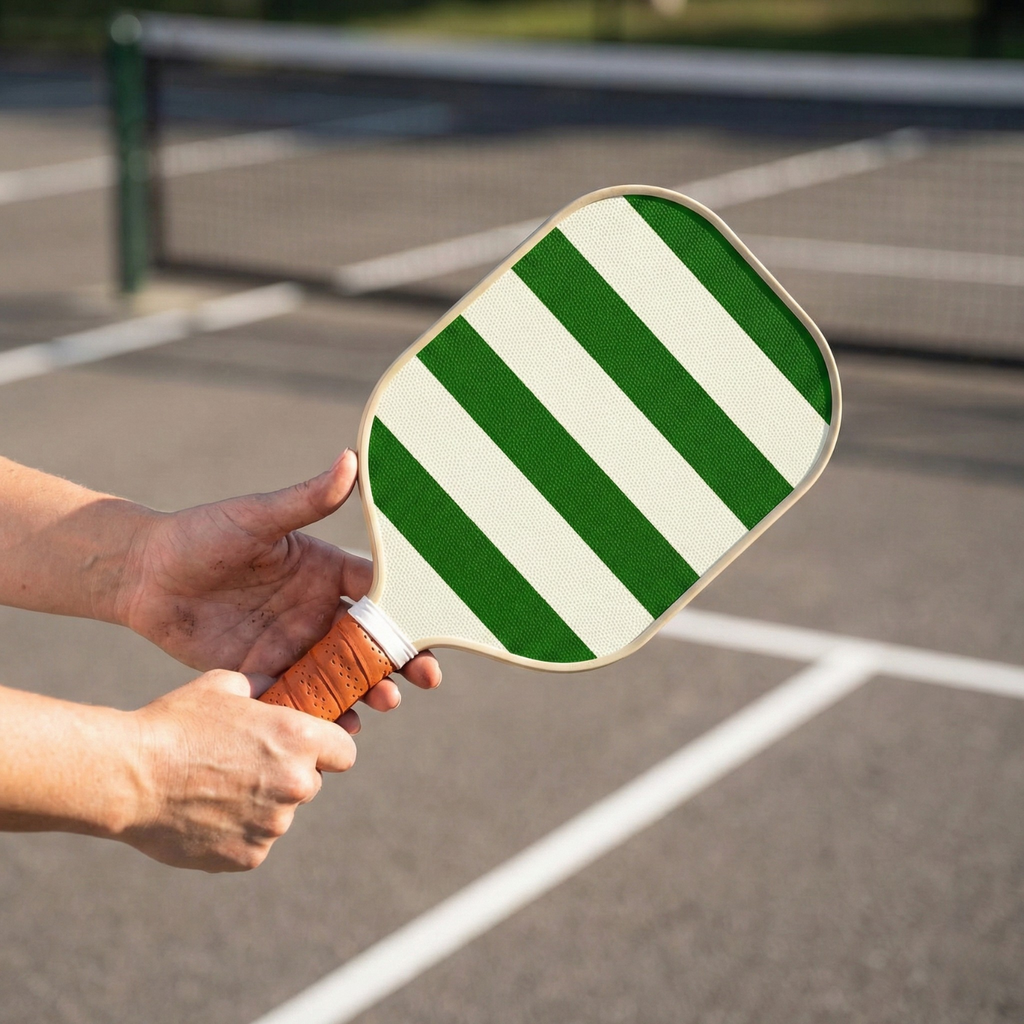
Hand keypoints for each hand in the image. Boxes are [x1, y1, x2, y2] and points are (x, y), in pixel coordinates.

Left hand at [117, 450, 439, 714]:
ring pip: (345, 674)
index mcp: (325, 571)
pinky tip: (341, 727)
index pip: (380, 591)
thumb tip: (350, 459)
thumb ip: (305, 499)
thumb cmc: (202, 534)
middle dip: (403, 659)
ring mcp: (294, 645)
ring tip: (383, 704)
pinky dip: (325, 715)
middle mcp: (317, 610)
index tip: (435, 628)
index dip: (410, 609)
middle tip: (425, 679)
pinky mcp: (266, 674)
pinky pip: (303, 698)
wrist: (144, 577)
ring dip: (371, 690)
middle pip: (373, 640)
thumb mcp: (257, 517)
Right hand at [123, 670, 355, 870]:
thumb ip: (262, 687)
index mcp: (299, 739)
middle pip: (310, 784)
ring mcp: (274, 825)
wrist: (128, 777)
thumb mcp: (224, 685)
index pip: (345, 751)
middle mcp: (296, 784)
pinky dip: (236, 832)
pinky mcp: (249, 856)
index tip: (311, 750)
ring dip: (260, 805)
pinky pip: (254, 842)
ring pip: (280, 815)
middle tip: (244, 766)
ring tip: (213, 789)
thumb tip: (276, 685)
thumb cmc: (175, 724)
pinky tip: (203, 815)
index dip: (329, 749)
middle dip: (286, 775)